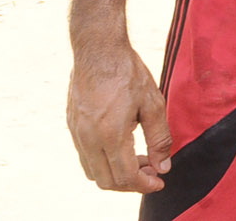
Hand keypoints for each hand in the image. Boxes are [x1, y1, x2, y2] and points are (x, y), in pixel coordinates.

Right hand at [66, 42, 171, 192]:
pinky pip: (85, 157)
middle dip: (131, 183)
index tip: (159, 181)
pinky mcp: (72, 126)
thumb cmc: (128, 72)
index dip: (144, 185)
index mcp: (110, 135)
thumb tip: (163, 167)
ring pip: (93, 172)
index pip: (125, 177)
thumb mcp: (153, 103)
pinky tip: (122, 147)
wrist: (97, 49)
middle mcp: (88, 139)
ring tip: (139, 159)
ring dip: (116, 174)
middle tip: (152, 171)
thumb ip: (159, 139)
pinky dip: (104, 162)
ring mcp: (76, 134)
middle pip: (106, 181)